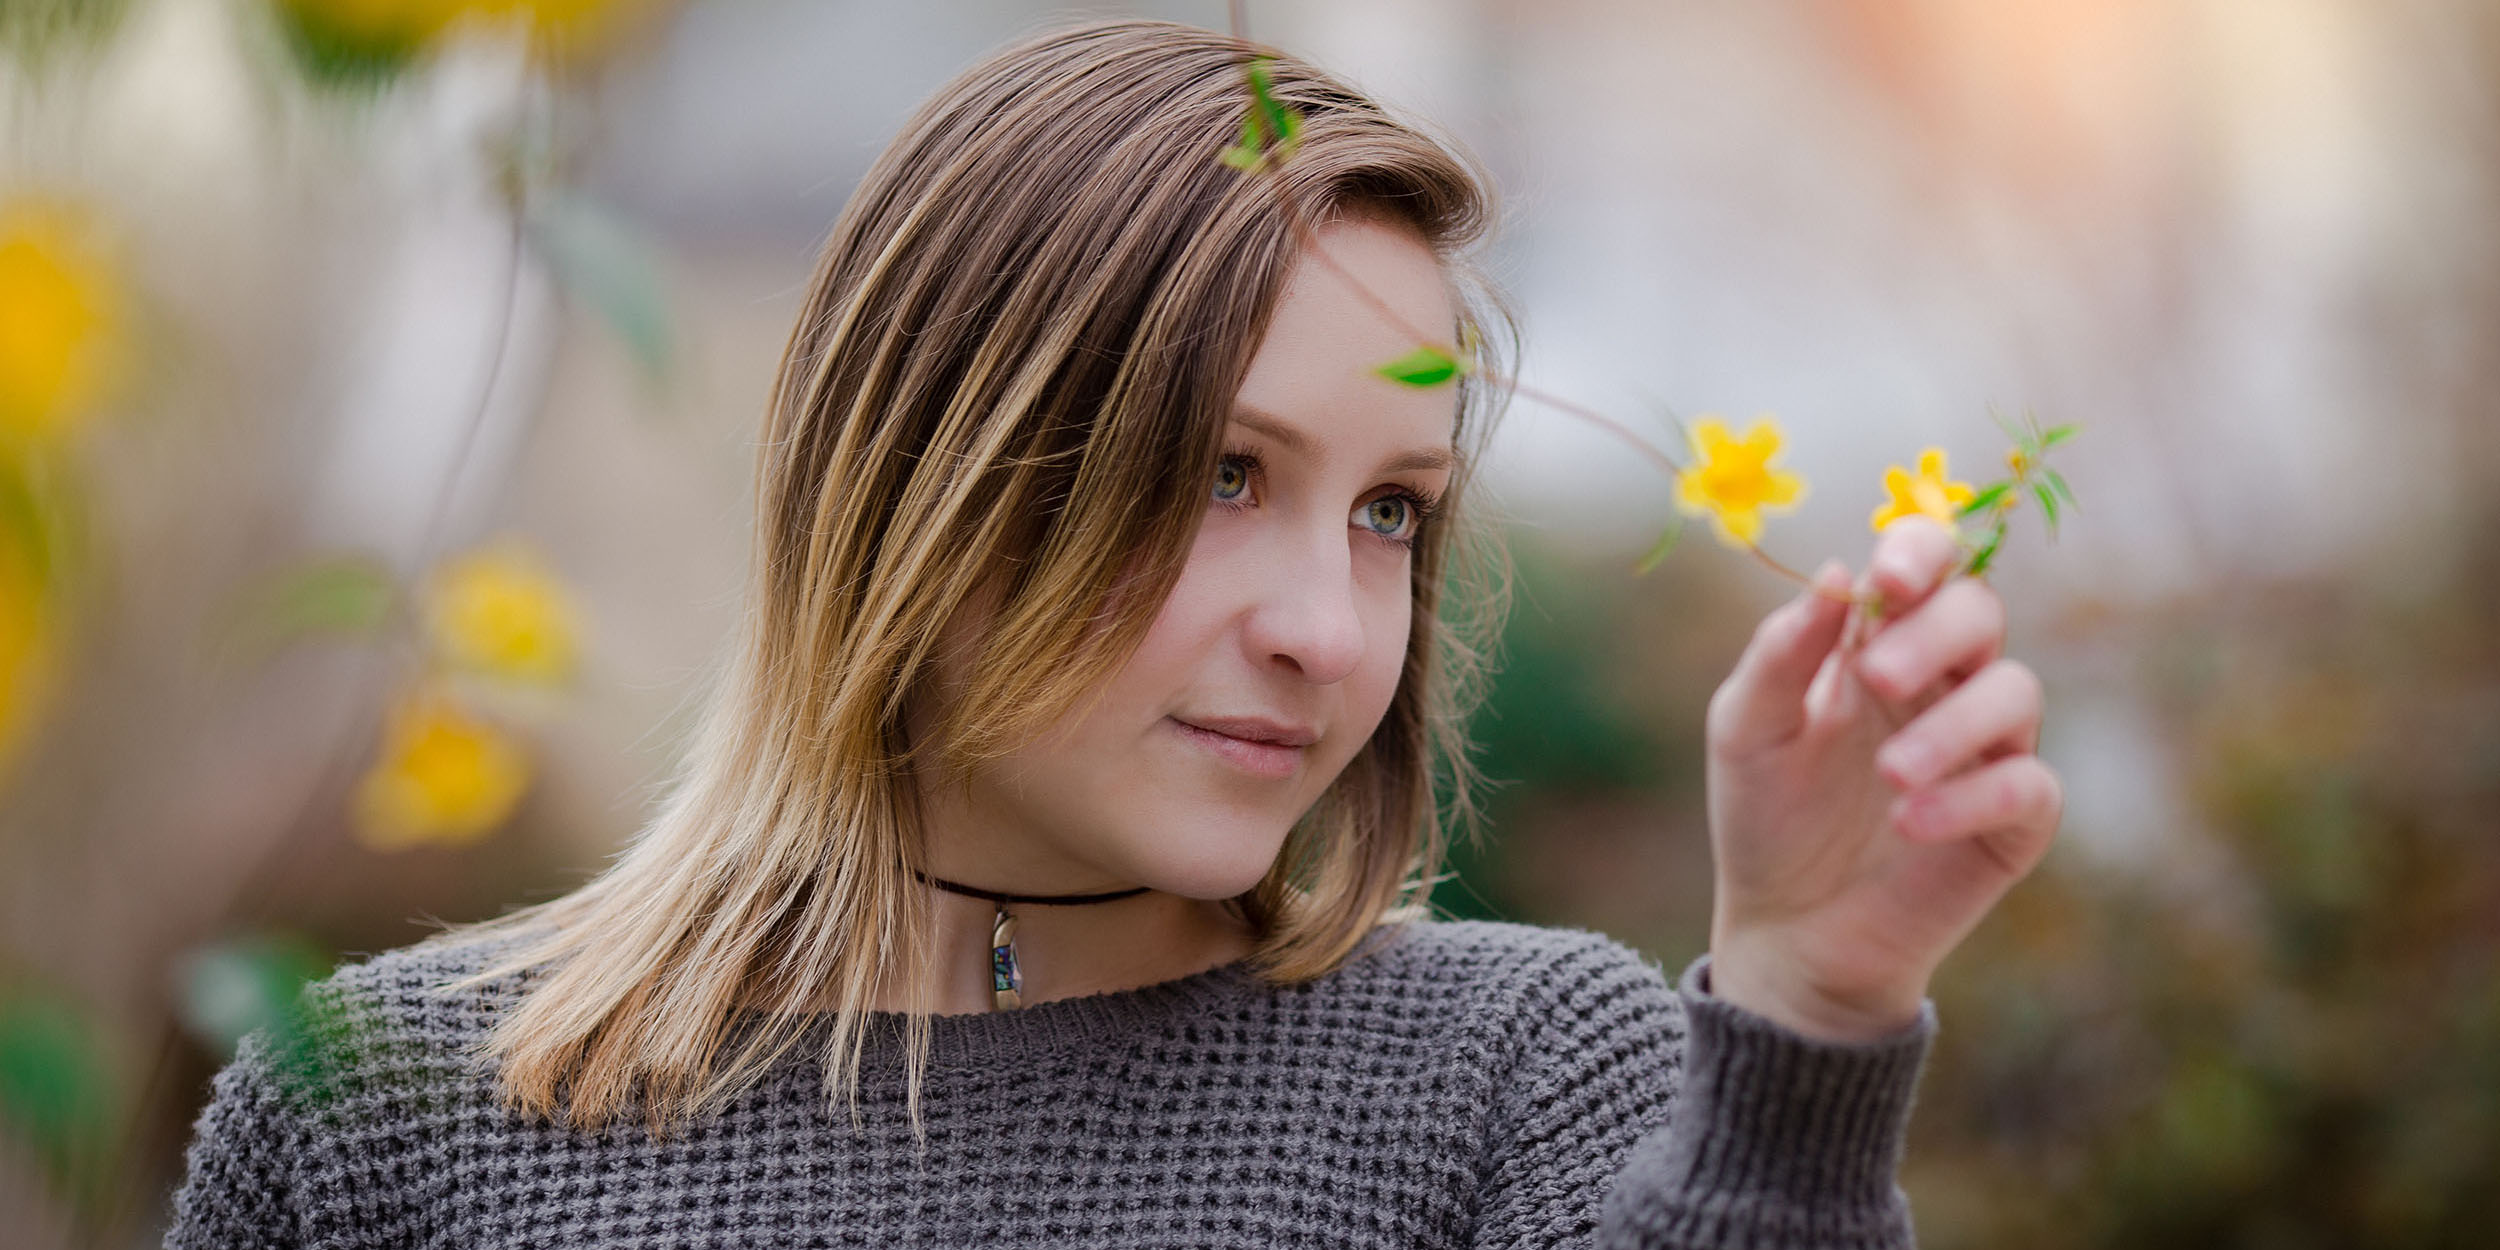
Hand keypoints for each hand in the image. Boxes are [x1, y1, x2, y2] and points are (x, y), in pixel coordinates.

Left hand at [1700, 516, 2062, 1041]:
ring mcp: (1986, 749)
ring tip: (1888, 773)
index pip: (1926, 566)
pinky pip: (2028, 786)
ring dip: (1953, 724)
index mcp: (1879, 644)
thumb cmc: (1766, 817)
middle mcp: (1944, 683)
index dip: (1921, 551)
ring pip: (2016, 691)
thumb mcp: (1747, 730)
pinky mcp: (2013, 822)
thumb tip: (1835, 575)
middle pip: (1981, 612)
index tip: (1887, 578)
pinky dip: (1972, 796)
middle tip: (1876, 677)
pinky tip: (1910, 821)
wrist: (1784, 930)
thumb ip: (1781, 654)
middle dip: (1935, 632)